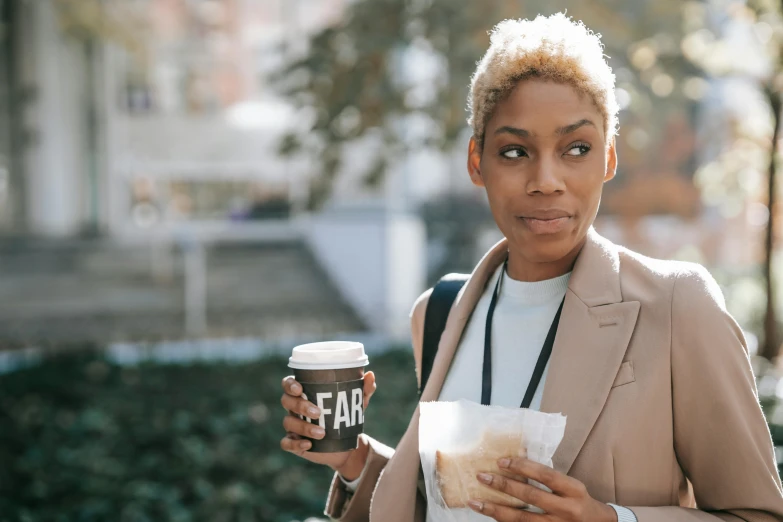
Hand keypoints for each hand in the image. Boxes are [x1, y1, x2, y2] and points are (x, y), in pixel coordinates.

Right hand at [279, 372, 375, 479]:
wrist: (348, 443)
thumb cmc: (347, 414)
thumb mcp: (357, 402)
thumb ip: (364, 389)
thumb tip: (370, 375)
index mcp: (304, 392)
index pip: (288, 383)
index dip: (289, 384)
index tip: (300, 388)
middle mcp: (295, 407)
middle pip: (286, 401)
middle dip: (299, 405)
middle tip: (318, 412)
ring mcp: (293, 425)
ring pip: (288, 422)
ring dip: (303, 427)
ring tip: (322, 433)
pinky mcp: (294, 442)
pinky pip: (287, 443)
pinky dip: (295, 443)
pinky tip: (308, 444)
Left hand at [468, 457, 616, 521]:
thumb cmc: (579, 502)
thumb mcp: (571, 487)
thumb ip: (548, 478)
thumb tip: (515, 462)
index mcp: (574, 490)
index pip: (545, 475)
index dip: (523, 467)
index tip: (501, 461)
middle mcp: (567, 509)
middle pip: (530, 497)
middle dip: (503, 486)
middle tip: (481, 477)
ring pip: (522, 519)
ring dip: (495, 510)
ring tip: (475, 502)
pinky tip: (489, 516)